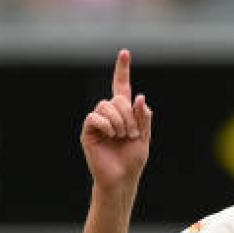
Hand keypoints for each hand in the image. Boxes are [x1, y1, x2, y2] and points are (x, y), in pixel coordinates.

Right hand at [80, 49, 152, 187]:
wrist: (122, 178)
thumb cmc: (133, 160)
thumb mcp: (144, 137)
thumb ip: (143, 117)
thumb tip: (139, 97)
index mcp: (124, 113)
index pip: (121, 86)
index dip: (122, 70)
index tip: (125, 52)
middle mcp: (109, 114)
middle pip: (117, 99)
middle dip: (129, 116)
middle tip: (132, 134)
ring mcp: (98, 121)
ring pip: (106, 107)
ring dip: (119, 122)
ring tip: (122, 137)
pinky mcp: (88, 131)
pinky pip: (95, 117)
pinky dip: (107, 125)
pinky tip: (111, 136)